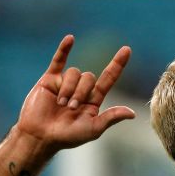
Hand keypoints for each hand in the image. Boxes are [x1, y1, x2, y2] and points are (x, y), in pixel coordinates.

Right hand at [16, 35, 135, 150]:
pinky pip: (58, 60)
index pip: (108, 79)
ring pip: (74, 73)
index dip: (117, 65)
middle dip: (80, 92)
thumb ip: (111, 118)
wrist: (41, 136)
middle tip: (70, 108)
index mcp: (94, 100)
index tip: (127, 50)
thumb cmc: (68, 136)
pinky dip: (64, 49)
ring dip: (68, 89)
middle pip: (89, 77)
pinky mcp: (50, 80)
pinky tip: (70, 39)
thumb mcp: (93, 129)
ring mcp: (65, 83)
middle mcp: (81, 89)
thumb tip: (133, 113)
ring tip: (60, 104)